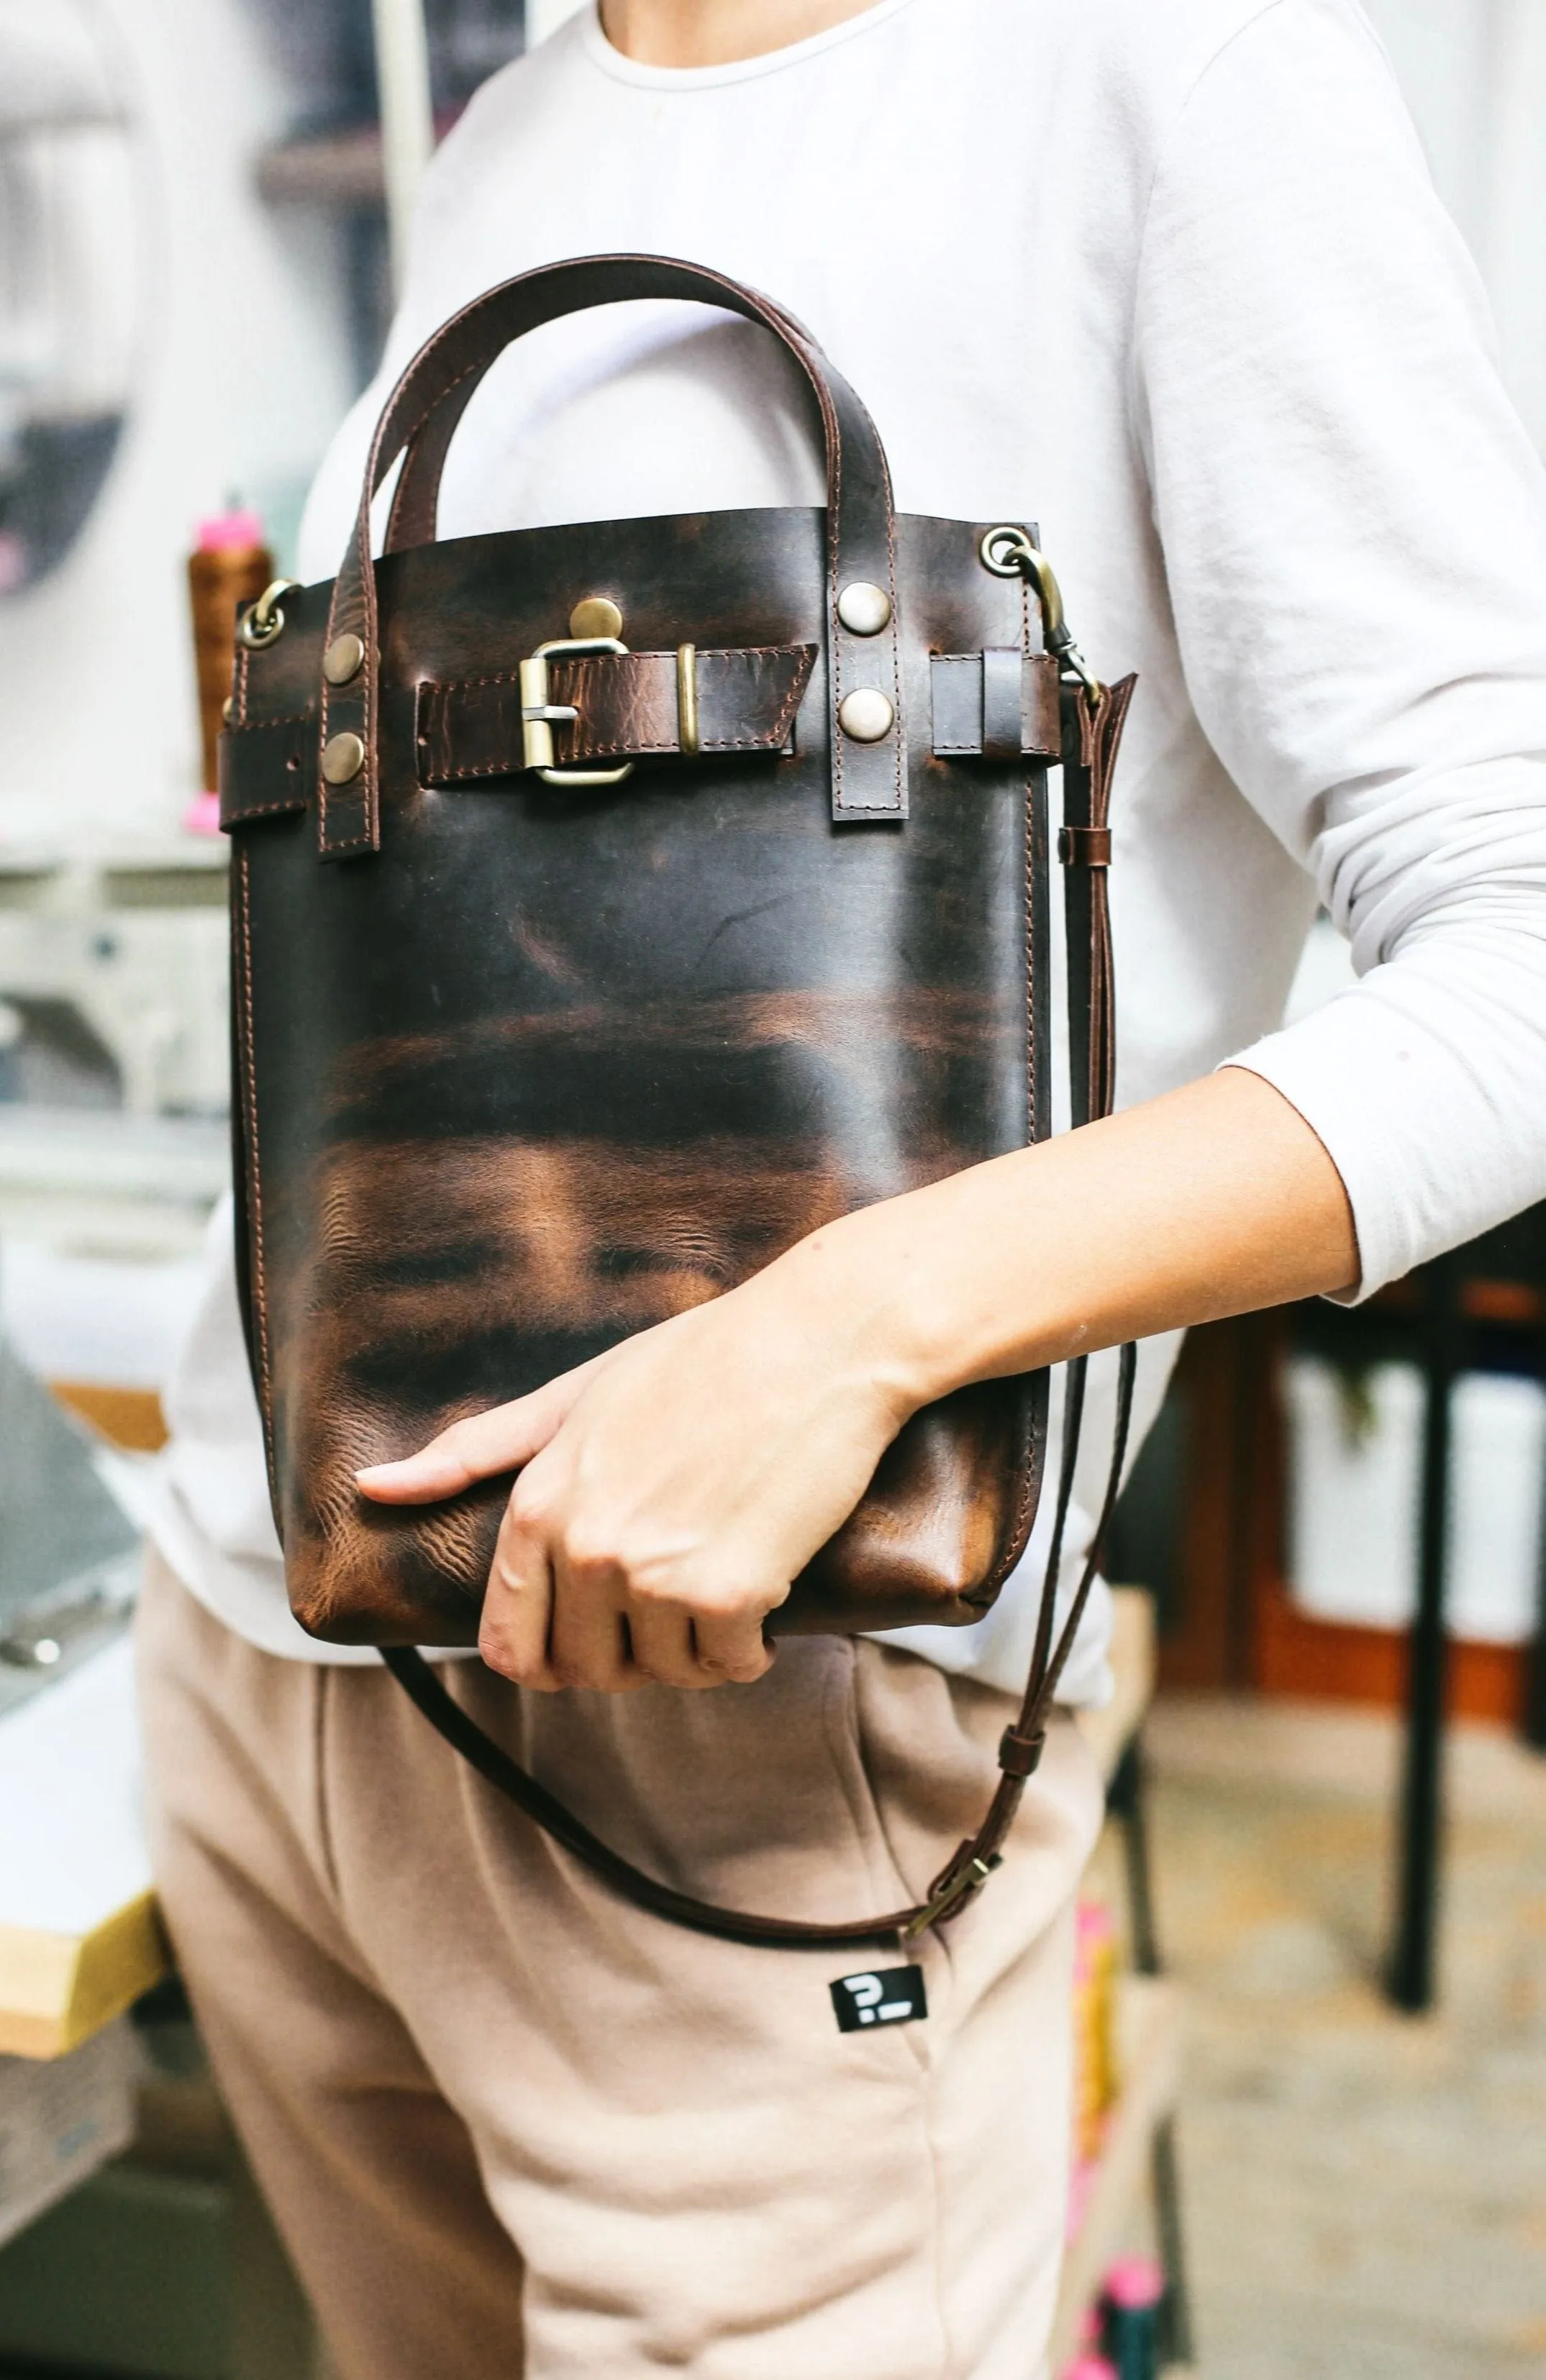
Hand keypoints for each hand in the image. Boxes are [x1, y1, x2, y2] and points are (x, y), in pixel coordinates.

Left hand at [355, 1242, 914, 1691]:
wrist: (821, 1339)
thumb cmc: (701, 1358)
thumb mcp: (575, 1395)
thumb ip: (477, 1451)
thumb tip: (370, 1489)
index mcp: (537, 1505)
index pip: (509, 1642)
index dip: (552, 1654)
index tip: (599, 1631)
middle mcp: (583, 1547)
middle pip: (585, 1670)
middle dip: (632, 1650)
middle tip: (676, 1593)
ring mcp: (653, 1572)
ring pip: (663, 1673)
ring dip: (697, 1645)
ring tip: (724, 1571)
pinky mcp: (729, 1592)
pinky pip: (728, 1665)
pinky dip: (750, 1645)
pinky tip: (764, 1587)